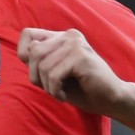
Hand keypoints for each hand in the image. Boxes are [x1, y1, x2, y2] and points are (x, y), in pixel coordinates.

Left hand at [17, 27, 131, 116]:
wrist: (111, 99)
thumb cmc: (81, 89)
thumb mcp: (53, 72)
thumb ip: (39, 61)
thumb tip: (24, 53)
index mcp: (61, 36)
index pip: (27, 35)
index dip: (25, 56)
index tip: (39, 73)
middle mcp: (69, 35)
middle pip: (33, 52)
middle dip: (36, 76)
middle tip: (50, 88)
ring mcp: (76, 44)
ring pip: (43, 65)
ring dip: (47, 86)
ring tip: (59, 92)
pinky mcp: (81, 56)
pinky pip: (54, 75)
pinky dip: (55, 90)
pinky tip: (63, 96)